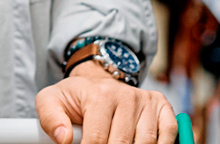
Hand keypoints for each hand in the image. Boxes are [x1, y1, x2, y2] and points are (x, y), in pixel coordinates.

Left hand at [36, 67, 177, 143]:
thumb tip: (64, 139)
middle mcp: (126, 95)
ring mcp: (145, 100)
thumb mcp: (51, 101)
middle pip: (123, 143)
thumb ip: (51, 119)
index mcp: (99, 95)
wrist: (95, 82)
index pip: (97, 139)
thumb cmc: (74, 98)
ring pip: (147, 142)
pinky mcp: (161, 105)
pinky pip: (169, 132)